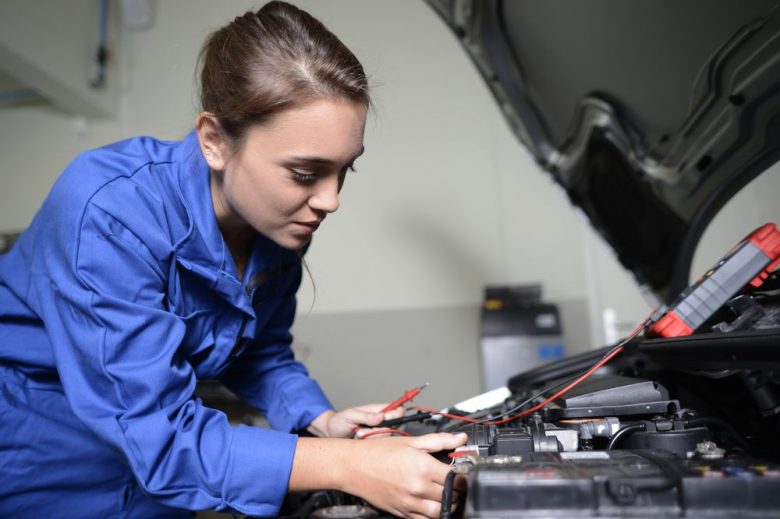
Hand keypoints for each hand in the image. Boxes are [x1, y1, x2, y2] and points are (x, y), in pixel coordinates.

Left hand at [307, 404, 405, 437]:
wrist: (330, 435)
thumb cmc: (339, 421)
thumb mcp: (350, 415)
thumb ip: (366, 415)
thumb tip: (382, 416)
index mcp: (377, 410)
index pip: (397, 410)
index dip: (396, 416)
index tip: (385, 420)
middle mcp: (380, 422)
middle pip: (395, 427)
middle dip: (380, 431)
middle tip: (363, 429)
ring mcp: (378, 433)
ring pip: (387, 438)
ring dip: (371, 437)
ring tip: (358, 434)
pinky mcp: (374, 443)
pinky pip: (379, 446)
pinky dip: (369, 444)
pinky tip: (358, 440)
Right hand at [343, 432, 467, 517]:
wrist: (353, 466)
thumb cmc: (378, 452)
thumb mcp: (410, 441)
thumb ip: (438, 440)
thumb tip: (459, 439)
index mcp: (423, 467)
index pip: (455, 478)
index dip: (462, 475)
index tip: (461, 471)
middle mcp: (418, 488)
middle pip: (451, 496)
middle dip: (456, 490)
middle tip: (454, 482)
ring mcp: (409, 503)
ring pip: (440, 512)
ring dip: (447, 504)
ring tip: (444, 494)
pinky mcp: (401, 513)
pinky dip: (431, 514)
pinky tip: (429, 502)